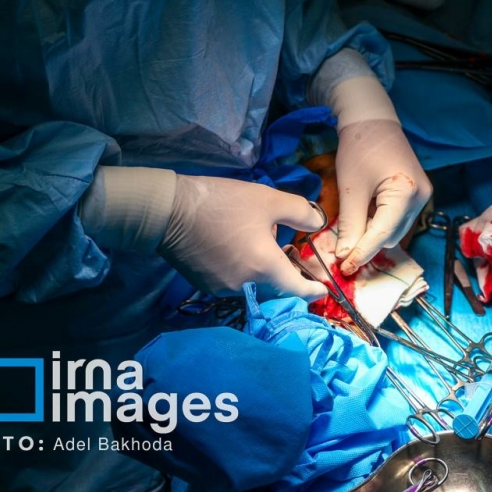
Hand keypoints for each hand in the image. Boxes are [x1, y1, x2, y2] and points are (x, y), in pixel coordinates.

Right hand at [158, 175, 328, 299]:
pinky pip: (235, 284)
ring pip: (255, 287)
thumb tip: (318, 224)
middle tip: (293, 260)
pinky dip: (244, 273)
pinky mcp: (205, 285)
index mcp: (266, 269)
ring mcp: (223, 289)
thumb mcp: (268, 200)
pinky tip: (238, 252)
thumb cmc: (223, 204)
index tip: (323, 290)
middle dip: (288, 279)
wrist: (169, 211)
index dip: (312, 291)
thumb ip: (300, 213)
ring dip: (264, 274)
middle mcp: (246, 287)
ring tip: (262, 248)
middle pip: (277, 290)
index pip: (298, 291)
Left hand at [333, 119, 431, 275]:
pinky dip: (380, 223)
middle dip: (367, 245)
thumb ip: (350, 225)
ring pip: (394, 232)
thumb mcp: (351, 188)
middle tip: (342, 250)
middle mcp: (421, 199)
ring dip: (373, 235)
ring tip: (352, 226)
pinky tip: (365, 213)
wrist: (373, 120)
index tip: (344, 269)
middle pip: (390, 237)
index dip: (362, 254)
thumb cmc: (359, 148)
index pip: (382, 235)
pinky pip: (397, 221)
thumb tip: (344, 256)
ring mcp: (422, 198)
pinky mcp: (417, 195)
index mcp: (406, 194)